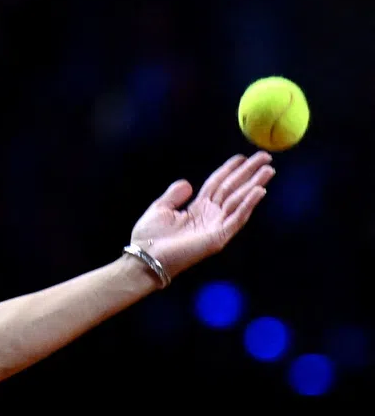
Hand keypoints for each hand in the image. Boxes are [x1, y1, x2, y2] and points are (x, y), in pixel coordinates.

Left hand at [130, 152, 274, 279]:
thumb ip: (175, 195)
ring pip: (239, 201)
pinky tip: (259, 191)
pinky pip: (237, 218)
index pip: (217, 185)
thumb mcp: (160, 209)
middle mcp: (210, 215)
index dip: (229, 170)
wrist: (145, 258)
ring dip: (254, 184)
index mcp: (197, 208)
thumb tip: (189, 183)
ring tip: (269, 170)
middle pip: (232, 189)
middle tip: (265, 157)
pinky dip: (248, 204)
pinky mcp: (218, 237)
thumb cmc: (149, 236)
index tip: (242, 157)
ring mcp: (216, 226)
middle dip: (248, 173)